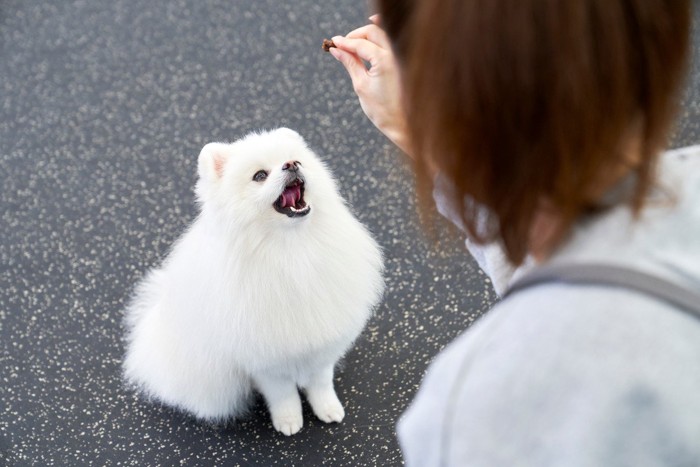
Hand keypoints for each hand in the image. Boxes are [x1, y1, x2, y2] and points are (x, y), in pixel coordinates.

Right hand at [329, 16, 411, 155]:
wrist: (404, 124)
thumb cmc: (383, 110)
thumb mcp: (361, 85)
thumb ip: (350, 63)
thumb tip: (336, 50)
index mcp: (385, 61)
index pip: (361, 43)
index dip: (345, 42)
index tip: (334, 42)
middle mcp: (397, 54)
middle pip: (373, 32)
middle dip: (356, 35)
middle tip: (343, 43)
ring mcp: (404, 56)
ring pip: (384, 33)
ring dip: (368, 34)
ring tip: (354, 43)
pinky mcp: (406, 60)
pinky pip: (393, 41)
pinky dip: (383, 36)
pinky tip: (373, 35)